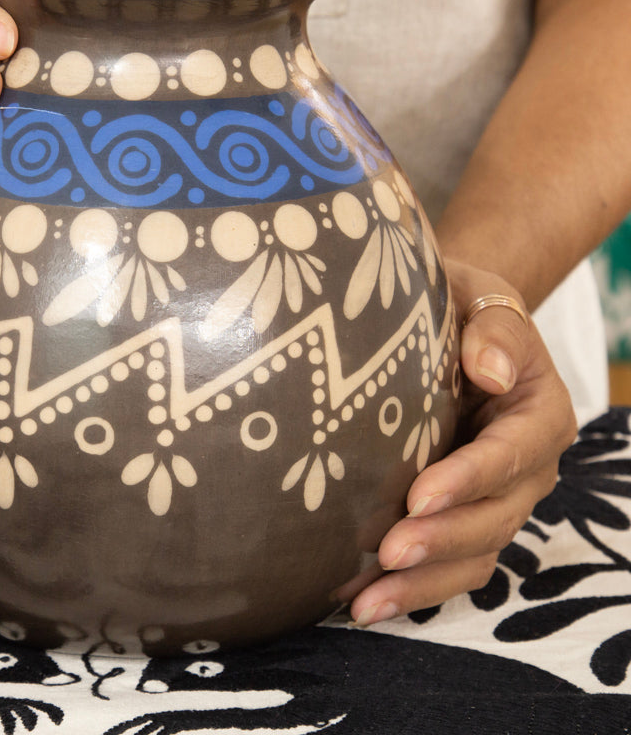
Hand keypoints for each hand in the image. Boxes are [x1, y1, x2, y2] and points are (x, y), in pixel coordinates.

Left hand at [345, 259, 578, 625]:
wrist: (451, 324)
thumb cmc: (461, 303)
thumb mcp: (480, 294)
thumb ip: (493, 327)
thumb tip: (490, 370)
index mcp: (537, 412)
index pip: (511, 453)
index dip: (470, 478)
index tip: (419, 494)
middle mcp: (526, 466)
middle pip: (494, 516)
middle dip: (441, 539)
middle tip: (387, 552)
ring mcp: (496, 498)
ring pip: (473, 554)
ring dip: (423, 582)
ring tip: (366, 603)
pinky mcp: (462, 517)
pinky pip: (449, 564)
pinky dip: (413, 587)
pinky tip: (361, 603)